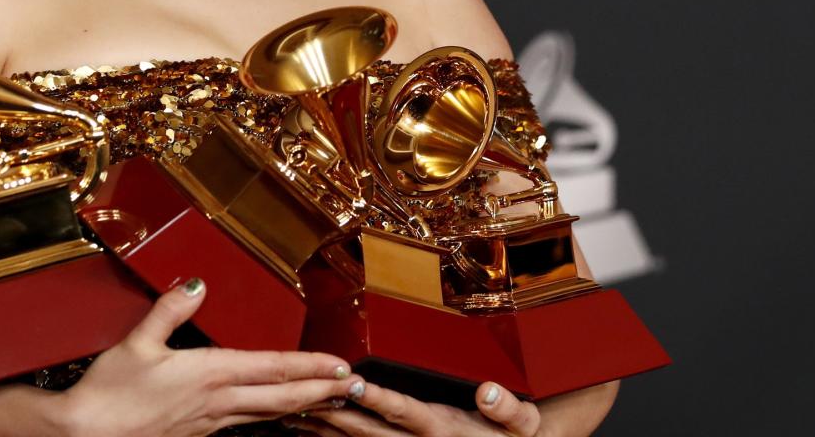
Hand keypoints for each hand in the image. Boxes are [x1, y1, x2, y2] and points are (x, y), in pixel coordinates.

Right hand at [57, 277, 362, 436]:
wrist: (85, 435)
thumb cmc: (108, 393)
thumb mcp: (137, 342)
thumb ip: (170, 309)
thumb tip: (198, 283)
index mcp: (209, 374)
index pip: (274, 368)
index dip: (312, 367)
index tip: (341, 365)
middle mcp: (218, 402)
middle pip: (282, 397)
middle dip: (321, 391)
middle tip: (352, 386)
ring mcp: (210, 423)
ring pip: (268, 414)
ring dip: (301, 405)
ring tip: (326, 399)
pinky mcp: (198, 435)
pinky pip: (246, 424)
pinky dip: (270, 416)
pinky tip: (274, 413)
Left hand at [293, 379, 541, 436]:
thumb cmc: (513, 436)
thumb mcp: (522, 423)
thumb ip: (507, 408)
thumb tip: (490, 392)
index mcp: (444, 427)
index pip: (405, 410)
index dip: (379, 398)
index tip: (354, 383)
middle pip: (370, 429)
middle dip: (336, 413)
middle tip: (306, 396)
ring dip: (326, 428)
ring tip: (293, 414)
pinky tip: (310, 430)